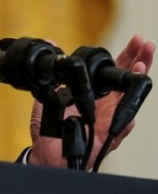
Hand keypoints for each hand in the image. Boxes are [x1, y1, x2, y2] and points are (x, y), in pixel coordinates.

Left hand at [28, 35, 154, 167]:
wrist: (46, 152)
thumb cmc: (50, 127)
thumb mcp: (49, 94)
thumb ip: (53, 72)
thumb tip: (51, 43)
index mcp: (94, 93)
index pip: (113, 70)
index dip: (126, 55)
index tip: (136, 40)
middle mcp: (106, 104)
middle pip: (127, 80)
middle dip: (139, 61)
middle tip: (147, 45)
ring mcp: (109, 120)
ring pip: (129, 100)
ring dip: (135, 83)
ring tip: (141, 66)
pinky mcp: (108, 137)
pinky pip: (122, 128)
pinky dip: (128, 119)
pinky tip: (133, 107)